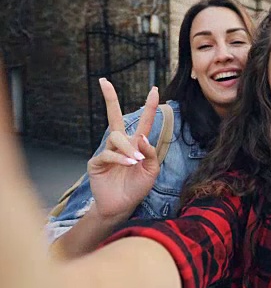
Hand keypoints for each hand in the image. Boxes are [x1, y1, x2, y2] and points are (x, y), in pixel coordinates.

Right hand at [87, 78, 160, 220]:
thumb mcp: (152, 170)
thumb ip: (151, 152)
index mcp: (137, 144)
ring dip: (128, 148)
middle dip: (109, 98)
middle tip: (103, 81)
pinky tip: (129, 164)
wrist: (122, 206)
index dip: (149, 106)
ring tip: (136, 161)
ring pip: (116, 137)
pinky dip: (120, 158)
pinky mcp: (97, 162)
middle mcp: (120, 144)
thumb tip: (142, 136)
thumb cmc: (137, 188)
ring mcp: (107, 151)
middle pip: (114, 116)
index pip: (144, 121)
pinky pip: (108, 154)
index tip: (155, 89)